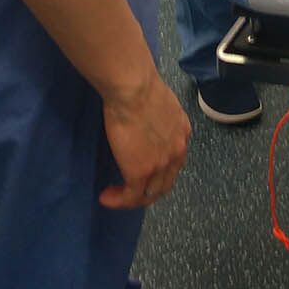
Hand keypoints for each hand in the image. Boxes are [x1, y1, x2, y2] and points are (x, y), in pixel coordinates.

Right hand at [100, 70, 190, 209]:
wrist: (134, 89)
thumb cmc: (141, 87)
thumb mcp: (161, 103)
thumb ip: (159, 118)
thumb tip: (146, 121)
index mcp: (182, 132)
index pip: (174, 161)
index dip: (158, 170)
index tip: (140, 169)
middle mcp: (177, 151)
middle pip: (165, 182)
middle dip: (147, 189)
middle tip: (128, 188)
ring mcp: (161, 164)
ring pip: (150, 193)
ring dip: (132, 198)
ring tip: (115, 195)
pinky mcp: (141, 172)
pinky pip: (131, 196)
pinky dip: (118, 200)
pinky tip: (106, 196)